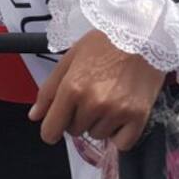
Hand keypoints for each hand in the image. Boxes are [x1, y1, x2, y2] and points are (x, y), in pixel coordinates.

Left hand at [28, 29, 164, 150]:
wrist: (143, 35)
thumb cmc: (105, 43)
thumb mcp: (69, 58)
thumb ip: (49, 89)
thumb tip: (34, 116)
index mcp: (73, 87)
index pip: (51, 129)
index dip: (50, 129)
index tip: (55, 125)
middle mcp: (94, 103)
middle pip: (74, 130)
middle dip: (77, 117)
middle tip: (90, 95)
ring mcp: (117, 112)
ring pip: (97, 135)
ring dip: (98, 123)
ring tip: (108, 98)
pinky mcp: (139, 117)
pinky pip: (121, 143)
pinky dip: (119, 134)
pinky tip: (120, 114)